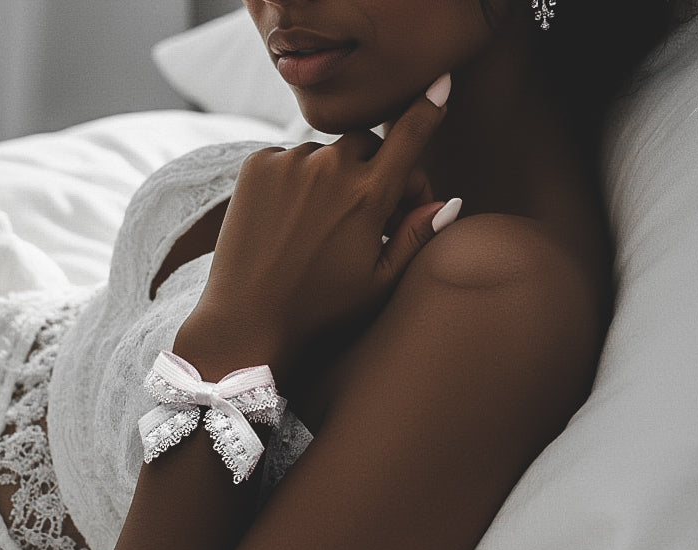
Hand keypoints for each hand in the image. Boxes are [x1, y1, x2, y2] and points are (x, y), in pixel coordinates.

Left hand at [177, 75, 455, 379]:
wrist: (248, 317)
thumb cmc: (320, 308)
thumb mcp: (379, 282)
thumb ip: (416, 237)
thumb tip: (449, 203)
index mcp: (368, 197)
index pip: (409, 136)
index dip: (428, 108)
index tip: (439, 84)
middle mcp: (330, 169)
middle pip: (368, 145)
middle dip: (376, 170)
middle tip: (372, 213)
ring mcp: (290, 162)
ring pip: (327, 154)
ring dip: (334, 178)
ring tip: (325, 226)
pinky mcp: (258, 165)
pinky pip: (291, 158)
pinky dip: (299, 180)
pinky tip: (294, 219)